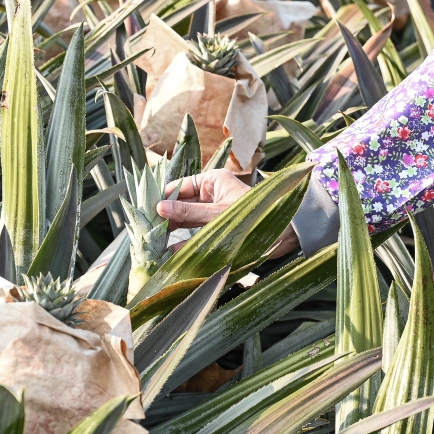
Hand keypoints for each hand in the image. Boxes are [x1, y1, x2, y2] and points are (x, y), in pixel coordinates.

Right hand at [160, 169, 300, 258]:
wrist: (285, 231)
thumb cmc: (254, 214)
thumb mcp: (217, 213)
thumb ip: (188, 212)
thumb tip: (159, 208)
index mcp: (213, 180)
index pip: (180, 186)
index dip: (164, 199)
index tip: (147, 214)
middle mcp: (211, 194)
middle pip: (181, 205)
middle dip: (166, 218)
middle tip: (148, 234)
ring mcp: (214, 212)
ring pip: (187, 220)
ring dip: (173, 232)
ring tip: (155, 245)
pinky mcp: (218, 228)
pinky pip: (196, 233)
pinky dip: (185, 242)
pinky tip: (171, 253)